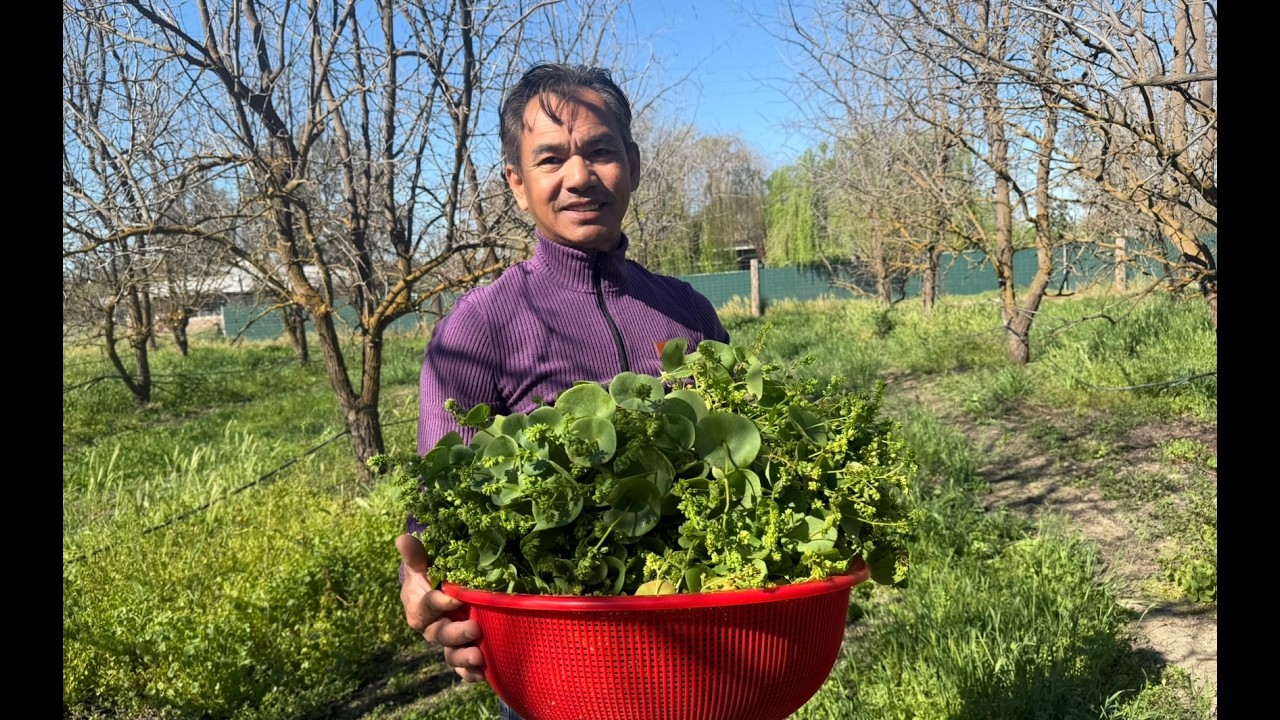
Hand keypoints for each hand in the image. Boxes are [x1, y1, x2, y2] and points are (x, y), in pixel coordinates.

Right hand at [395, 533, 486, 681]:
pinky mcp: (459, 652)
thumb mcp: (422, 564)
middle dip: (456, 633)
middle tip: (474, 627)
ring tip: (479, 657)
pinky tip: (481, 674)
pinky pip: (461, 668)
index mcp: (418, 607)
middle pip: (440, 634)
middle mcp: (430, 628)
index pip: (427, 606)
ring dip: (463, 658)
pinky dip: (469, 674)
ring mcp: (445, 642)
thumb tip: (402, 538)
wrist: (436, 593)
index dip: (439, 603)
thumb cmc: (428, 576)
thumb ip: (415, 555)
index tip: (454, 597)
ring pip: (451, 654)